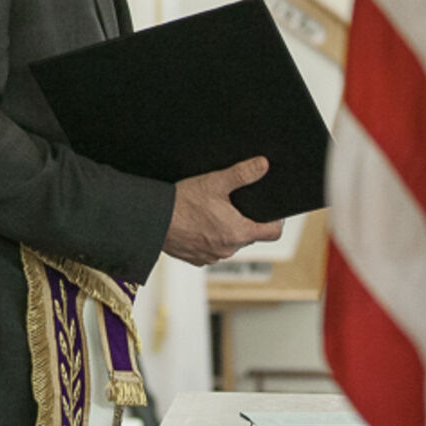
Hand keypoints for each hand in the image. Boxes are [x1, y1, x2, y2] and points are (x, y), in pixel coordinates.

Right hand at [163, 156, 283, 265]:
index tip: (268, 211)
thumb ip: (242, 173)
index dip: (274, 220)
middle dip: (243, 222)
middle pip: (249, 236)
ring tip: (209, 214)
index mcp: (239, 232)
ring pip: (228, 243)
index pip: (273, 233)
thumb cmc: (181, 203)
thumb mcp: (214, 182)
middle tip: (230, 205)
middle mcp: (228, 249)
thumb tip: (263, 165)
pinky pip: (210, 250)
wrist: (151, 220)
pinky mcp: (196, 260)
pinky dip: (207, 239)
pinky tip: (196, 226)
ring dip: (224, 231)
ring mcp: (212, 257)